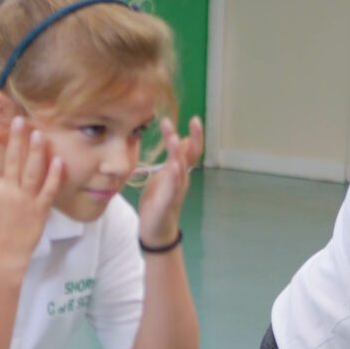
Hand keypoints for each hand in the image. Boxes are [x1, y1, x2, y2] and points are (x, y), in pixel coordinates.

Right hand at [0, 119, 62, 270]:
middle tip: (19, 119)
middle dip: (15, 138)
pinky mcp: (40, 210)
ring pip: (32, 170)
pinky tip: (58, 160)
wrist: (2, 260)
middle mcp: (8, 192)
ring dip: (36, 151)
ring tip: (39, 133)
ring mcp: (25, 200)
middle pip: (12, 160)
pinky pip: (49, 190)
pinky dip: (54, 175)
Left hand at [137, 116, 203, 246]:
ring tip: (174, 138)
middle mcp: (181, 178)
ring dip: (178, 153)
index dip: (194, 135)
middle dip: (194, 138)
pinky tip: (174, 166)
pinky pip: (173, 188)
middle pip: (191, 156)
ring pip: (181, 168)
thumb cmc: (158, 201)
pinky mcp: (167, 202)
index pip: (189, 150)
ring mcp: (176, 190)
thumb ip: (172, 159)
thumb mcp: (164, 175)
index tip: (194, 118)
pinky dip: (174, 176)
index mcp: (179, 172)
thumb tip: (180, 140)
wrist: (155, 231)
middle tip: (194, 120)